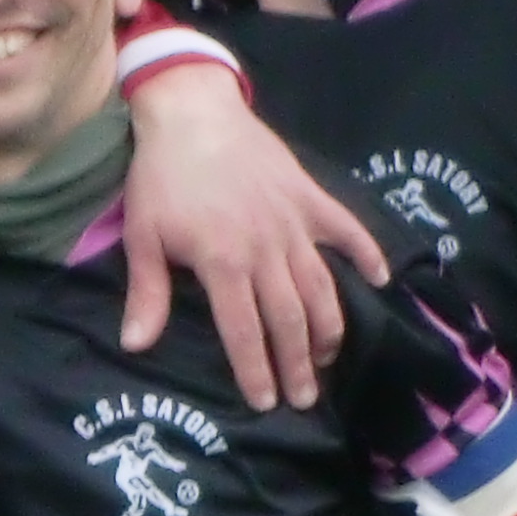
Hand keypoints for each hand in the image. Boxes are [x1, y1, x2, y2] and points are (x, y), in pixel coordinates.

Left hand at [121, 66, 388, 411]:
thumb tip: (136, 345)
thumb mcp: (143, 236)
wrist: (192, 112)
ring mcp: (295, 223)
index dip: (257, 371)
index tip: (267, 403)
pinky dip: (366, 254)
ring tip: (330, 359)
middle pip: (289, 319)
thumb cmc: (161, 177)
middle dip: (299, 364)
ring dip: (329, 327)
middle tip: (305, 398)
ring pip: (321, 286)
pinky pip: (347, 229)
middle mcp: (267, 249)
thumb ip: (148, 293)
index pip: (245, 332)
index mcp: (224, 263)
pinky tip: (380, 281)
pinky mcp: (311, 197)